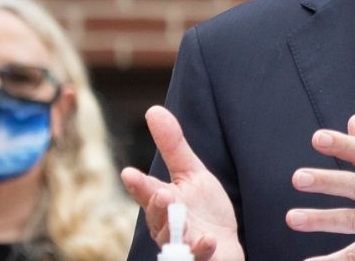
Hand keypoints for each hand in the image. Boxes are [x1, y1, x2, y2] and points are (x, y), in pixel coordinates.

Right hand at [120, 105, 243, 260]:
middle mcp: (167, 226)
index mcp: (162, 203)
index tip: (130, 173)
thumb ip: (172, 146)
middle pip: (157, 217)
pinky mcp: (199, 259)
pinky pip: (196, 257)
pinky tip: (207, 239)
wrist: (225, 246)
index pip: (147, 192)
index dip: (139, 185)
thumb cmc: (204, 210)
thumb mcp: (192, 174)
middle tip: (162, 194)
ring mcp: (181, 246)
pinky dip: (200, 249)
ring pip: (172, 240)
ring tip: (176, 210)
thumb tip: (153, 110)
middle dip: (157, 206)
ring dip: (174, 228)